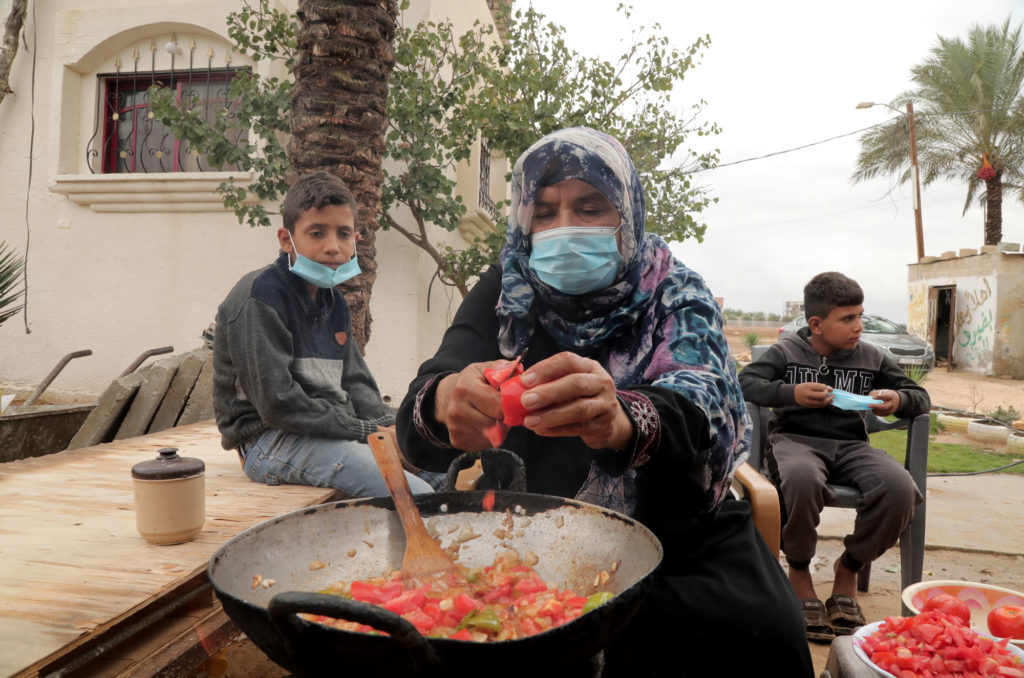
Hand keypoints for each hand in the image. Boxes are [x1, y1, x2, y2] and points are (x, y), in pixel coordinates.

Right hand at [434, 361, 508, 451]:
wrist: (446, 397)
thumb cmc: (470, 382)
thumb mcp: (483, 369)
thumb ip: (502, 368)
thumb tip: (518, 369)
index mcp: (465, 389)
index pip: (498, 406)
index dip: (510, 405)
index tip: (511, 401)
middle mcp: (458, 410)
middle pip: (496, 424)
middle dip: (504, 418)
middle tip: (503, 410)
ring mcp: (456, 428)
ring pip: (493, 436)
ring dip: (498, 429)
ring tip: (493, 416)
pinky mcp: (458, 441)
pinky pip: (485, 444)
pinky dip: (489, 437)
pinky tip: (484, 426)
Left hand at [516, 352, 633, 450]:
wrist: (608, 422)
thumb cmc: (580, 397)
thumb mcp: (569, 382)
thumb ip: (549, 381)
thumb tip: (518, 385)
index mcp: (589, 366)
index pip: (568, 361)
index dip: (545, 369)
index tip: (525, 380)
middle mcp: (601, 382)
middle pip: (576, 384)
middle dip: (548, 392)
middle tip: (526, 400)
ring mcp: (605, 405)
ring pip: (579, 409)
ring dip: (551, 415)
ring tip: (530, 420)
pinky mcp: (602, 426)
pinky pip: (578, 428)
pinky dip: (556, 430)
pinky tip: (540, 430)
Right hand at [794, 382, 833, 407]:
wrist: (794, 394)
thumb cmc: (804, 388)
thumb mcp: (810, 384)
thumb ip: (821, 386)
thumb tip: (832, 389)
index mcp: (808, 387)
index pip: (820, 387)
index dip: (826, 388)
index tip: (827, 388)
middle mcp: (808, 395)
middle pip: (821, 396)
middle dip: (828, 395)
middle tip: (830, 393)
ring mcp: (809, 401)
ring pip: (822, 402)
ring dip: (829, 400)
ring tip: (831, 398)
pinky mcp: (810, 406)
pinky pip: (820, 406)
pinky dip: (825, 404)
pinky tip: (827, 401)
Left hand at [868, 388, 900, 416]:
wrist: (897, 400)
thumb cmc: (888, 395)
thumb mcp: (884, 391)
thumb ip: (876, 393)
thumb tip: (869, 397)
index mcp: (891, 396)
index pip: (886, 396)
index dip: (879, 397)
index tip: (873, 397)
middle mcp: (892, 404)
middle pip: (884, 407)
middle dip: (876, 406)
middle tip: (869, 405)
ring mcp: (891, 409)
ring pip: (883, 411)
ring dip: (875, 410)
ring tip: (870, 407)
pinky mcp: (889, 413)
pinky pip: (882, 414)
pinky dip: (877, 413)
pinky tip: (873, 410)